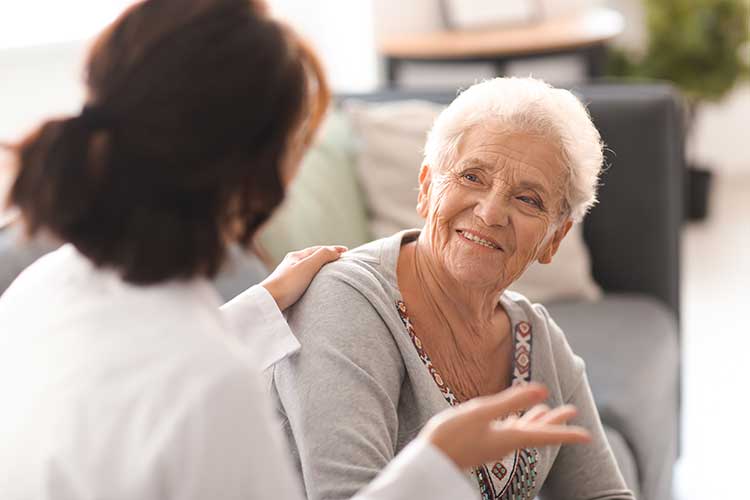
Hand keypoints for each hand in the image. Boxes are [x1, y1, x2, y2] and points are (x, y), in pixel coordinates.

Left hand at [261, 245, 346, 310]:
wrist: (269, 303)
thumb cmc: (287, 284)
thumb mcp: (308, 266)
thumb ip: (322, 256)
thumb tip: (335, 252)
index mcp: (295, 257)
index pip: (318, 249)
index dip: (333, 249)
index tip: (346, 252)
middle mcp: (291, 265)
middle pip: (312, 258)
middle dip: (326, 257)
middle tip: (339, 260)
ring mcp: (288, 277)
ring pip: (308, 269)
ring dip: (320, 268)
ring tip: (330, 272)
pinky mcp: (287, 290)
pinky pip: (304, 280)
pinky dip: (314, 279)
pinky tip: (315, 286)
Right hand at [420, 383, 590, 469]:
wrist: (429, 460)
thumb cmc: (451, 436)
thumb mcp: (480, 413)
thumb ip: (510, 401)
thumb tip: (542, 390)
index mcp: (509, 437)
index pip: (544, 435)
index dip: (566, 433)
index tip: (587, 436)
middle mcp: (505, 443)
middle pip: (537, 431)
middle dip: (555, 421)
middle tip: (572, 410)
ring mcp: (494, 444)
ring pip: (523, 431)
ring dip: (538, 419)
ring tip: (548, 409)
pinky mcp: (483, 442)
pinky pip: (508, 431)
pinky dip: (518, 422)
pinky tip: (515, 418)